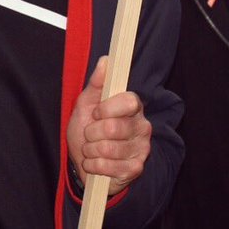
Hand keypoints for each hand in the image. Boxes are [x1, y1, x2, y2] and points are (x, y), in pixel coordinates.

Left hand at [66, 56, 151, 197]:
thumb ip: (96, 83)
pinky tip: (94, 163)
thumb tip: (106, 60)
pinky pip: (108, 167)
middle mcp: (142, 126)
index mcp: (133, 106)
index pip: (129, 101)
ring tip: (91, 149)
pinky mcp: (136, 168)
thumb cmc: (88, 128)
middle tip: (89, 134)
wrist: (86, 161)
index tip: (96, 113)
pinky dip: (93, 165)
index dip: (107, 108)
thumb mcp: (87, 103)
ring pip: (108, 148)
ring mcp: (141, 149)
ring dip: (90, 150)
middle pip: (113, 127)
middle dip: (91, 132)